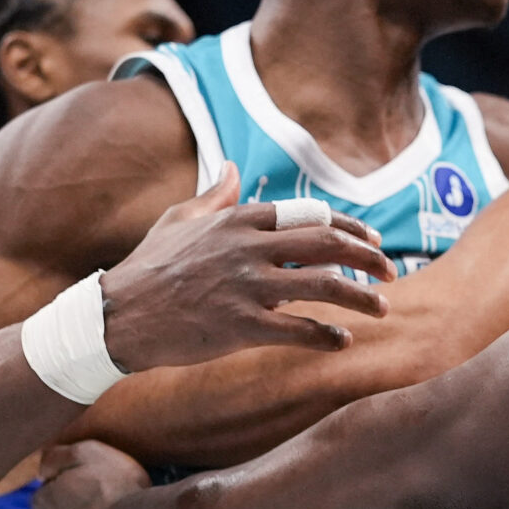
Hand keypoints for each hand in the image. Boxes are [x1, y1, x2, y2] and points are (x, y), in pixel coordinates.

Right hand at [101, 165, 399, 369]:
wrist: (118, 317)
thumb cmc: (149, 268)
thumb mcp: (179, 220)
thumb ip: (214, 196)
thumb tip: (233, 168)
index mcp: (239, 220)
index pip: (310, 214)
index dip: (348, 227)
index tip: (372, 240)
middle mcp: (248, 248)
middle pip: (327, 244)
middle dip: (367, 257)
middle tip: (390, 272)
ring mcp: (247, 287)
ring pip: (324, 286)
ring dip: (361, 298)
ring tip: (383, 309)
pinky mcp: (242, 327)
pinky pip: (299, 329)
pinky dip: (327, 335)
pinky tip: (343, 341)